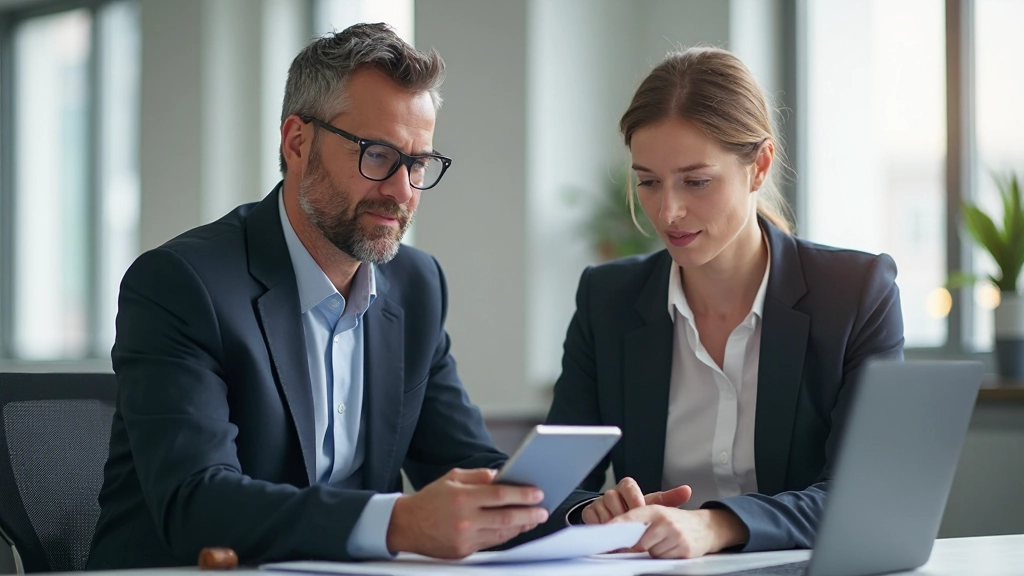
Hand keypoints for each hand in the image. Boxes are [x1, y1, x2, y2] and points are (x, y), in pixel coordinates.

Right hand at [385, 468, 548, 558]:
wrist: (406, 525)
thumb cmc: (430, 499)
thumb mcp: (452, 477)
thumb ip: (478, 476)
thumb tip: (502, 476)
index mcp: (462, 497)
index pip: (500, 495)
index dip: (522, 494)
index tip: (537, 494)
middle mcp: (465, 519)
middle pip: (506, 517)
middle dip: (529, 514)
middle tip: (543, 511)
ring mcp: (465, 538)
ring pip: (502, 533)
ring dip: (521, 526)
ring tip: (533, 519)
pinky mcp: (463, 551)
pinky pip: (491, 543)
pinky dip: (506, 535)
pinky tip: (514, 528)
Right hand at [581, 478, 691, 523]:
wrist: (622, 525)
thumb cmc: (639, 513)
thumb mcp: (655, 505)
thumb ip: (670, 498)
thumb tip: (687, 490)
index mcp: (627, 488)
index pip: (627, 485)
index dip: (633, 497)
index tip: (640, 508)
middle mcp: (612, 493)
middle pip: (612, 497)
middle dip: (623, 513)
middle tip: (631, 528)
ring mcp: (599, 503)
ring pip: (602, 508)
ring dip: (612, 522)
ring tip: (622, 534)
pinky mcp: (589, 513)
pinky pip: (592, 517)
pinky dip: (600, 526)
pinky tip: (609, 535)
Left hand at [611, 506, 748, 558]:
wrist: (706, 527)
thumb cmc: (677, 521)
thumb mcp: (659, 513)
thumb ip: (639, 521)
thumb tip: (616, 534)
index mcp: (656, 510)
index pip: (630, 519)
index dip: (616, 527)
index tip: (603, 535)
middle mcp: (665, 521)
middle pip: (638, 541)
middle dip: (634, 545)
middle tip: (637, 543)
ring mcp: (675, 535)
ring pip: (650, 551)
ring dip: (651, 551)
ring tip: (662, 542)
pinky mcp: (683, 550)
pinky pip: (662, 558)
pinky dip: (663, 556)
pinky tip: (670, 548)